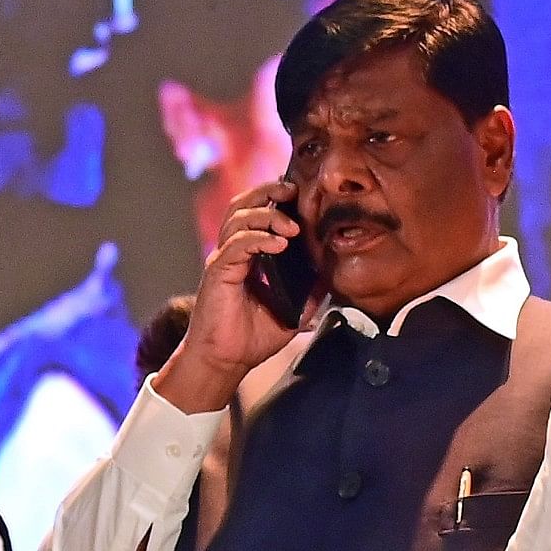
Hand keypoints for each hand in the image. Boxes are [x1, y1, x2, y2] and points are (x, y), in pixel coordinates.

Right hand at [152, 178, 304, 413]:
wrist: (227, 361)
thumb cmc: (252, 337)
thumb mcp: (292, 312)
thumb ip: (309, 291)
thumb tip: (332, 275)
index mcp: (248, 255)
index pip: (257, 213)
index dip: (276, 198)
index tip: (301, 194)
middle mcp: (232, 252)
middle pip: (243, 205)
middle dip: (268, 191)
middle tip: (293, 190)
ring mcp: (223, 259)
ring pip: (238, 219)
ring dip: (267, 215)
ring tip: (292, 226)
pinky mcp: (218, 272)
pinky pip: (236, 244)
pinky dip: (258, 238)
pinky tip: (279, 243)